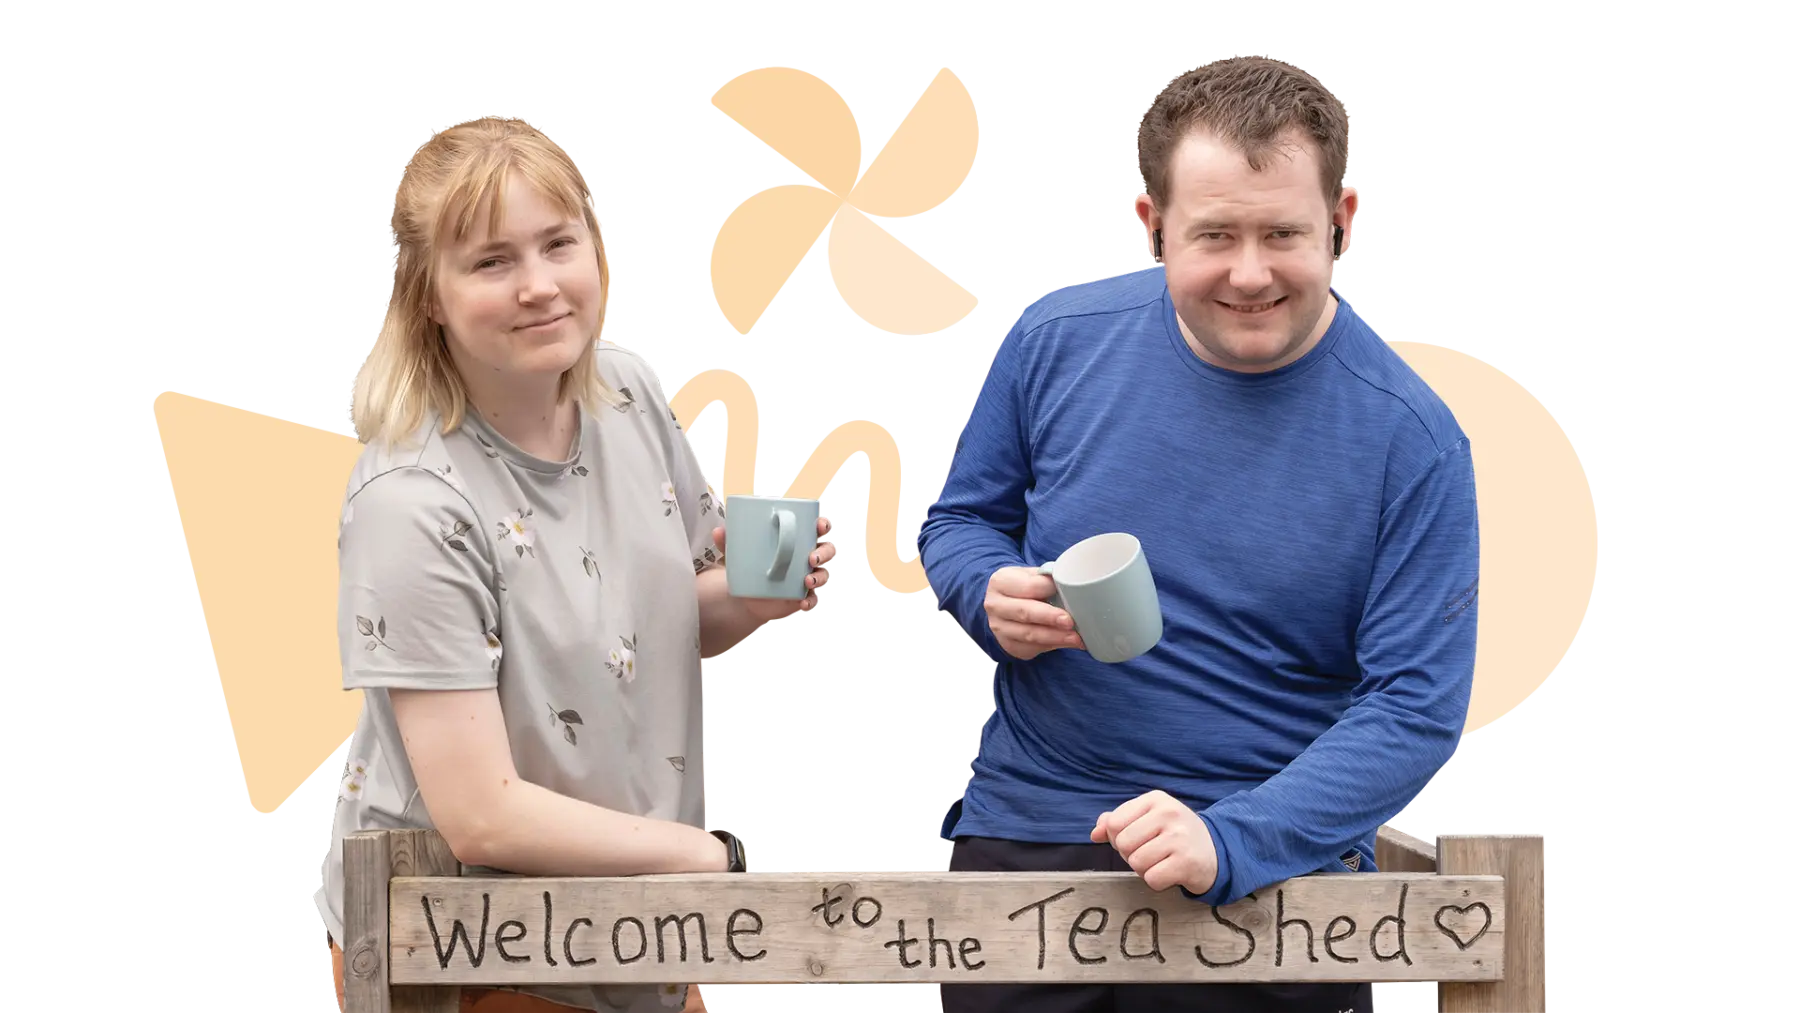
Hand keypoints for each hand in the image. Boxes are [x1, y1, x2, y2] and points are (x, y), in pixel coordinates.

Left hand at [712, 512, 835, 622]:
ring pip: (823, 575)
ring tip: (806, 581)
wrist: (745, 597)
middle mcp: (807, 558)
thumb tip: (719, 530)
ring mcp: (806, 578)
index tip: (818, 525)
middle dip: (824, 552)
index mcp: (797, 540)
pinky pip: (812, 600)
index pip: (817, 528)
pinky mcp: (801, 598)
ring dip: (819, 577)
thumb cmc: (749, 566)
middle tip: (811, 557)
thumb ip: (729, 542)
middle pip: (827, 550)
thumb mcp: (738, 553)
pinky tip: (802, 602)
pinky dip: (809, 601)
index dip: (822, 524)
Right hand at [984, 566, 1083, 659]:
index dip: (1049, 589)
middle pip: (1025, 612)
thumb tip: (1072, 585)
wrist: (1004, 605)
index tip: (1068, 592)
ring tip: (1076, 637)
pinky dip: (1053, 646)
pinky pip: (1032, 648)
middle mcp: (995, 606)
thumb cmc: (1023, 587)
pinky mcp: (1009, 645)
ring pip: (1029, 634)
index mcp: (1000, 582)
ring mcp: (1000, 628)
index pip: (1028, 586)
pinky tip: (1068, 642)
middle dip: (1050, 618)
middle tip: (1070, 621)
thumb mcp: (1030, 575)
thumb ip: (1046, 578)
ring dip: (1055, 637)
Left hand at [1090, 790, 1217, 895]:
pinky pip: (1151, 879)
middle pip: (1123, 844)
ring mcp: (1179, 837)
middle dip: (1131, 855)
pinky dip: (1157, 881)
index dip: (1118, 838)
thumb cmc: (1174, 835)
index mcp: (1155, 799)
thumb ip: (1117, 822)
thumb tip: (1094, 834)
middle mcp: (1169, 813)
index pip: (1114, 823)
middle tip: (1152, 853)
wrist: (1216, 852)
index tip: (1138, 840)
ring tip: (1162, 861)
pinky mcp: (1187, 862)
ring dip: (1145, 869)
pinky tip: (1171, 872)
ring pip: (1136, 863)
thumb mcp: (1148, 819)